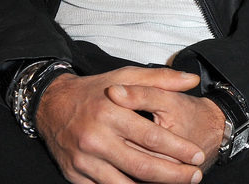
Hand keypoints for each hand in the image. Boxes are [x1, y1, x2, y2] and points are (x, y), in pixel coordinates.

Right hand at [35, 66, 206, 183]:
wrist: (50, 105)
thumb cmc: (94, 91)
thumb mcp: (125, 76)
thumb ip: (161, 78)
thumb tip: (192, 80)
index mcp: (111, 114)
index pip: (153, 138)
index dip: (179, 149)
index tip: (197, 155)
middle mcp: (96, 139)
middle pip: (142, 166)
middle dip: (173, 175)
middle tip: (195, 177)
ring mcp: (84, 160)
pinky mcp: (75, 175)